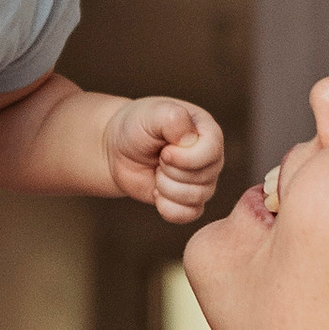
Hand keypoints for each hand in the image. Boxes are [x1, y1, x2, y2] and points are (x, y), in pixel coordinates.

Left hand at [105, 96, 224, 222]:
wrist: (117, 149)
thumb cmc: (137, 126)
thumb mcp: (152, 114)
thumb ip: (173, 118)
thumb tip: (191, 140)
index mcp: (208, 133)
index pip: (211, 153)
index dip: (185, 158)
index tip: (164, 150)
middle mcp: (211, 159)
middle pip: (203, 178)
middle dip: (170, 171)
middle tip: (158, 157)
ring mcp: (202, 182)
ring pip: (195, 198)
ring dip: (166, 188)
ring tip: (156, 172)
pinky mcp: (189, 202)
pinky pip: (188, 215)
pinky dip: (167, 207)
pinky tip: (156, 192)